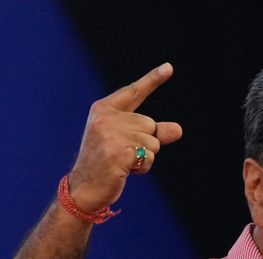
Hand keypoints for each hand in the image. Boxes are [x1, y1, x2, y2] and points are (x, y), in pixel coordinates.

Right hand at [67, 63, 182, 210]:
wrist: (84, 189)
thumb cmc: (106, 164)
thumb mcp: (128, 142)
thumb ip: (152, 133)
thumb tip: (178, 129)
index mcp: (104, 110)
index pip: (134, 92)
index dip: (153, 79)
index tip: (169, 67)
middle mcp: (105, 118)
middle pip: (150, 124)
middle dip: (146, 143)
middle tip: (123, 154)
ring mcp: (110, 135)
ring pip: (152, 142)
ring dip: (145, 157)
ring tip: (123, 163)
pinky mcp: (117, 153)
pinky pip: (148, 157)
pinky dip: (143, 167)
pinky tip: (125, 170)